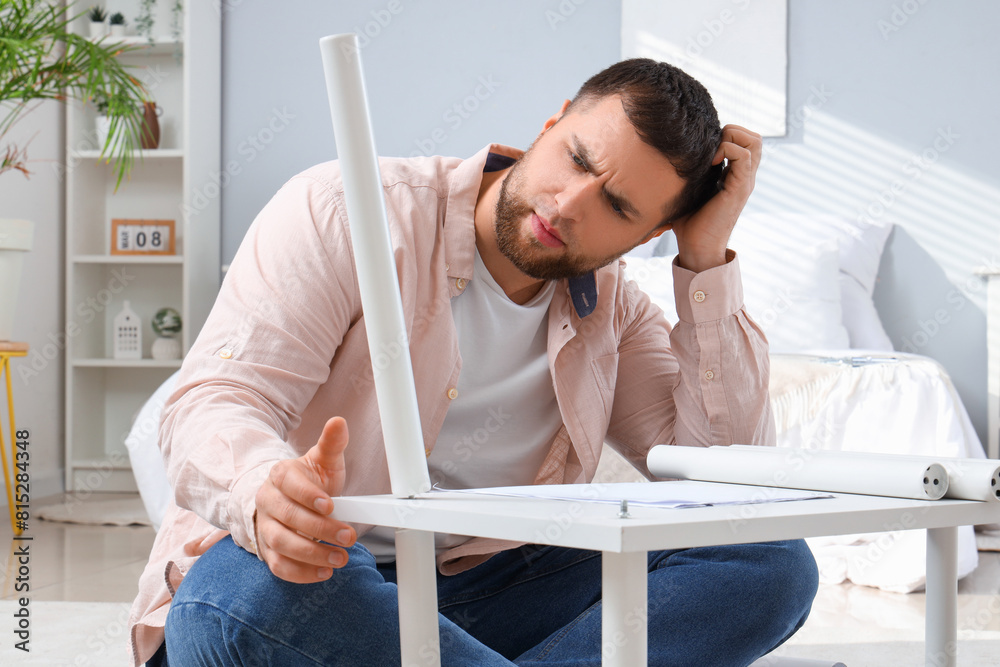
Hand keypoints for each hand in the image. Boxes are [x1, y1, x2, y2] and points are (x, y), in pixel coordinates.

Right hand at [254, 416, 356, 582]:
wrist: (290, 500)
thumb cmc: (310, 481)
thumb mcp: (322, 460)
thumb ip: (331, 443)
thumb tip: (339, 422)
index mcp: (280, 476)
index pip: (289, 484)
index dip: (308, 495)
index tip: (331, 505)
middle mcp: (267, 502)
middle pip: (287, 518)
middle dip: (319, 529)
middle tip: (348, 536)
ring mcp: (265, 528)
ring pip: (281, 544)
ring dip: (312, 554)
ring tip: (340, 558)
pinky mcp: (268, 551)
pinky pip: (279, 566)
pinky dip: (300, 573)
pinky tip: (324, 572)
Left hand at [672, 124, 761, 272]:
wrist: (696, 248)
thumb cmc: (688, 224)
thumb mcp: (688, 191)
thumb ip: (687, 174)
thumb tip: (664, 160)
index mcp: (735, 176)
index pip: (744, 141)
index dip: (726, 135)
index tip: (705, 149)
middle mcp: (744, 177)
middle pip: (755, 138)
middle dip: (733, 131)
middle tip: (712, 147)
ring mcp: (744, 182)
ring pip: (755, 142)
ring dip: (732, 138)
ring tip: (713, 154)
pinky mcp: (739, 189)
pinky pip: (744, 157)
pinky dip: (727, 150)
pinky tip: (711, 163)